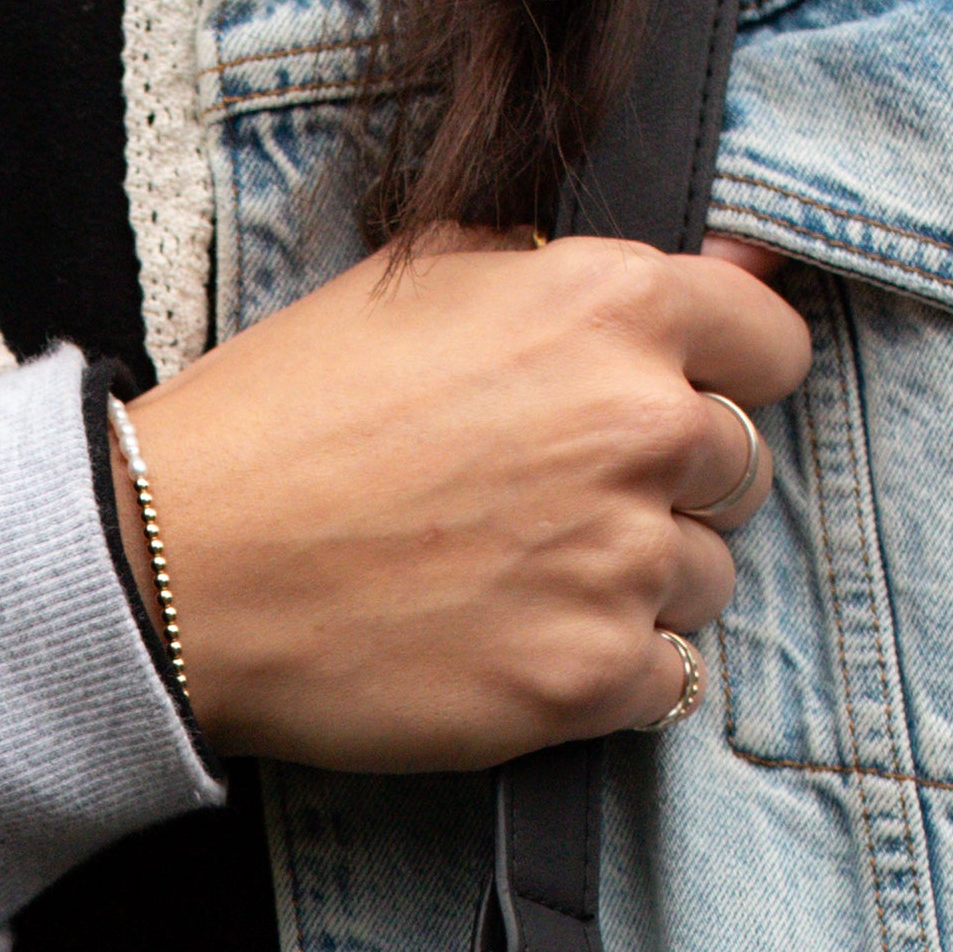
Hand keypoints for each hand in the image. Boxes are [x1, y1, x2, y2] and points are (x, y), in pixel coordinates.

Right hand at [119, 231, 810, 773]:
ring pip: (705, 579)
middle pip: (738, 469)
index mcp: (609, 307)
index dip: (721, 378)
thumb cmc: (284, 415)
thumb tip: (746, 271)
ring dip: (634, 584)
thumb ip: (583, 272)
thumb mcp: (427, 279)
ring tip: (514, 577)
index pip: (770, 345)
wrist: (182, 563)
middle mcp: (640, 426)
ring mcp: (621, 559)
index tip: (667, 406)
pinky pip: (668, 680)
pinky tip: (517, 644)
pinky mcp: (586, 676)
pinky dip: (609, 674)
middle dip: (664, 486)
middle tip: (548, 501)